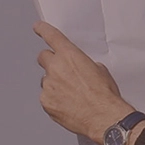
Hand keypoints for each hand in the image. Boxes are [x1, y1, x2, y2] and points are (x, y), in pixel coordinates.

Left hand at [35, 21, 135, 144]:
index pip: (52, 36)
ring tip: (72, 95)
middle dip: (50, 62)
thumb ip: (84, 65)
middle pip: (43, 58)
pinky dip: (54, 99)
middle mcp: (56, 68)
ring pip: (46, 80)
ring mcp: (48, 85)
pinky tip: (68, 105)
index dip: (43, 30)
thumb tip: (80, 69)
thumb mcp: (101, 72)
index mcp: (70, 56)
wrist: (104, 117)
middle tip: (62, 72)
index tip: (38, 27)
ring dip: (54, 84)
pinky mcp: (45, 101)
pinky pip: (46, 97)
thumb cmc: (105, 96)